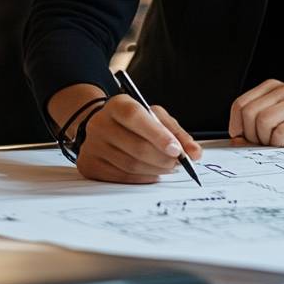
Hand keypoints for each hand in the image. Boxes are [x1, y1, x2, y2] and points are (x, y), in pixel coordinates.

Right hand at [75, 95, 201, 183]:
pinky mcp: (89, 166)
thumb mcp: (155, 117)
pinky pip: (121, 178)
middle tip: (178, 163)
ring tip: (168, 167)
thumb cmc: (133, 121)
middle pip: (135, 146)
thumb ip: (176, 133)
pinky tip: (152, 173)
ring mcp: (92, 146)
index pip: (136, 117)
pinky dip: (142, 178)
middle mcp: (100, 124)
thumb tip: (195, 153)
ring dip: (155, 170)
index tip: (177, 150)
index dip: (158, 135)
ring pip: (130, 165)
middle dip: (162, 158)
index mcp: (117, 105)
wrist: (101, 127)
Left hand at [229, 81, 283, 146]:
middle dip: (251, 135)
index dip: (236, 124)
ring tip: (273, 144)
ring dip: (264, 140)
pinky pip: (281, 131)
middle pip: (250, 114)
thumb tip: (235, 139)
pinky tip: (283, 144)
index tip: (242, 137)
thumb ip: (253, 126)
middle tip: (260, 143)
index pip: (240, 104)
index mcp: (271, 87)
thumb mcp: (273, 120)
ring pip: (264, 122)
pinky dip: (277, 143)